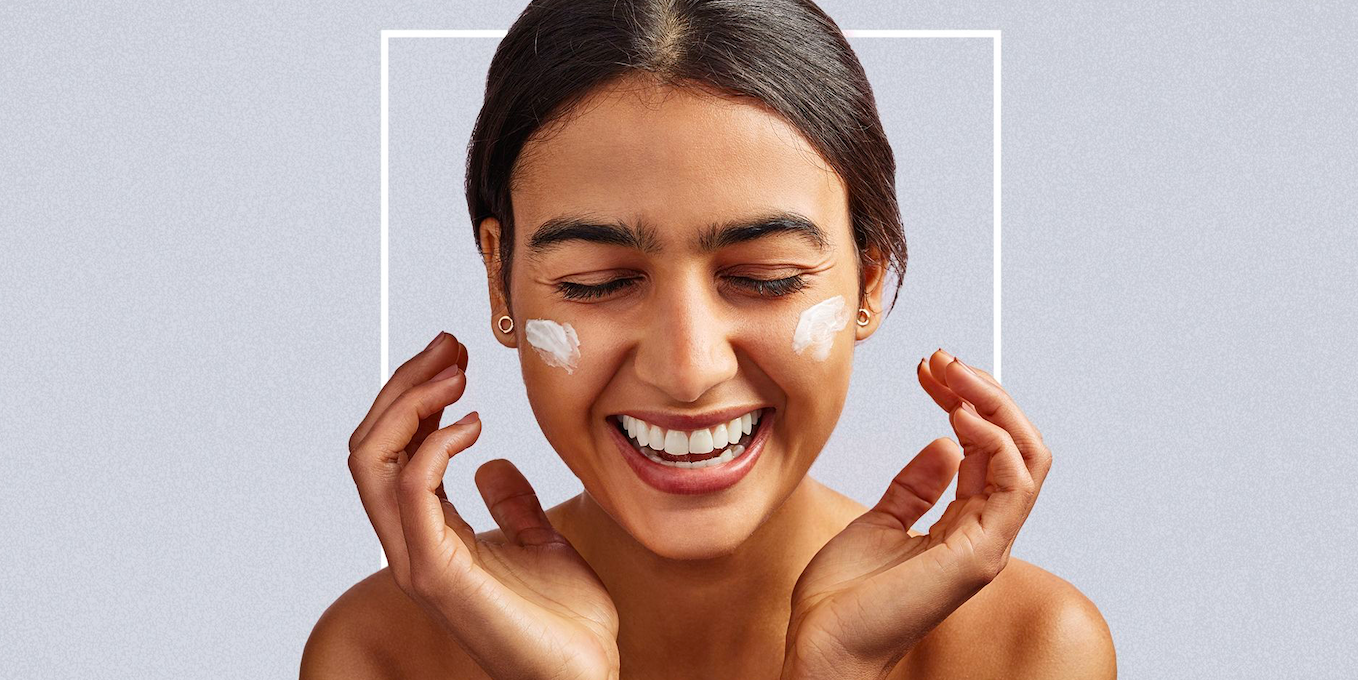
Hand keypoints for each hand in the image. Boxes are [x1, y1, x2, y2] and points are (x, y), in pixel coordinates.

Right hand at [347, 332, 619, 679]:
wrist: (584, 673)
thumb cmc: (565, 618)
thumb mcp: (540, 540)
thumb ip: (511, 503)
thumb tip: (493, 464)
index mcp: (429, 534)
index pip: (390, 453)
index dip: (412, 397)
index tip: (454, 355)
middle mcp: (410, 544)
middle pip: (369, 448)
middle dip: (402, 387)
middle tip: (449, 346)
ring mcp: (416, 559)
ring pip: (371, 463)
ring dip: (409, 405)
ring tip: (454, 373)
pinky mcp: (437, 572)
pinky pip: (413, 492)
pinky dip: (436, 444)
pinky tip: (475, 423)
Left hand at [781, 349, 1052, 679]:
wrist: (822, 644)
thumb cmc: (843, 598)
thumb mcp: (880, 521)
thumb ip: (915, 487)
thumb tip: (942, 445)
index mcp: (966, 527)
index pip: (992, 451)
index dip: (967, 401)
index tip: (931, 370)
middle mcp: (986, 534)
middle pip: (1020, 447)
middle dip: (987, 393)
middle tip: (944, 360)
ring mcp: (986, 545)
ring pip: (1027, 458)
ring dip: (992, 405)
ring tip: (951, 375)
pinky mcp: (976, 555)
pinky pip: (1012, 484)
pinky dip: (994, 440)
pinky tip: (958, 413)